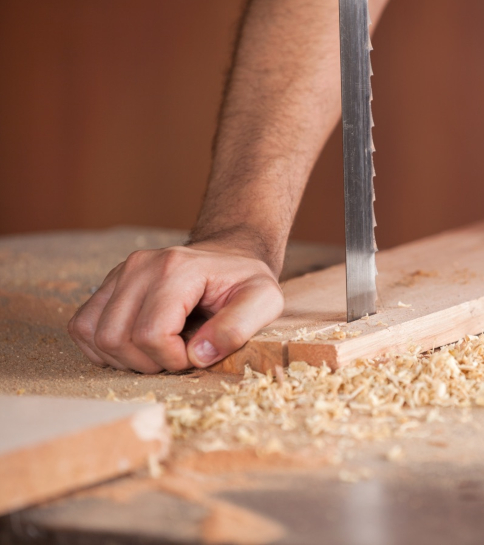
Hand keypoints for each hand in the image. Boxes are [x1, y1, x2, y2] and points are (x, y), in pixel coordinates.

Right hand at [68, 243, 283, 372]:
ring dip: (125, 358)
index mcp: (176, 269)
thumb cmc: (246, 281)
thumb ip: (238, 328)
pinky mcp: (109, 285)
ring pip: (94, 335)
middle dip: (148, 362)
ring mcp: (120, 273)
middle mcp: (140, 266)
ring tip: (161, 350)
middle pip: (116, 338)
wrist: (231, 256)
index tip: (198, 353)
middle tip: (179, 355)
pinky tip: (137, 347)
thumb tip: (197, 355)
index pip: (151, 333)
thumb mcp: (264, 301)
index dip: (173, 358)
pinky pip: (83, 327)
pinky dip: (104, 348)